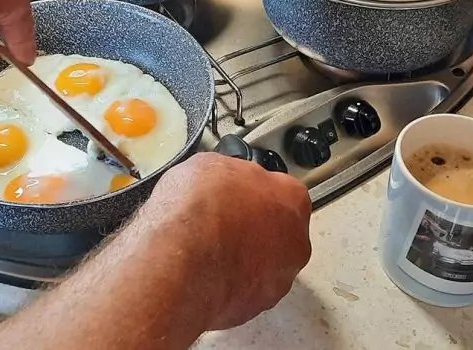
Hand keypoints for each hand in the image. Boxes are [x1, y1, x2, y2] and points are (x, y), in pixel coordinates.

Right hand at [140, 153, 311, 329]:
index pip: (280, 190)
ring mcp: (278, 278)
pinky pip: (244, 290)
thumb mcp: (208, 165)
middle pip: (278, 231)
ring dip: (241, 258)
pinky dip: (227, 283)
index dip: (251, 191)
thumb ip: (230, 175)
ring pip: (263, 264)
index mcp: (291, 198)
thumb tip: (222, 179)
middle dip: (252, 228)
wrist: (178, 263)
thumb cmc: (198, 213)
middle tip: (220, 223)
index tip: (234, 194)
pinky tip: (202, 273)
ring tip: (207, 251)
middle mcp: (294, 241)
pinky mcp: (256, 306)